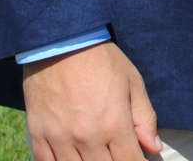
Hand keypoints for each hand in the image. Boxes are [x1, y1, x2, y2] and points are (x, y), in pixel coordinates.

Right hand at [21, 40, 160, 159]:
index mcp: (114, 124)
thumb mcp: (132, 83)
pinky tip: (73, 159)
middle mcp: (87, 137)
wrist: (61, 44)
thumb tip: (154, 148)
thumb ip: (145, 118)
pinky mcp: (38, 136)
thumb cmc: (101, 61)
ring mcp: (60, 139)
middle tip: (119, 154)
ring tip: (98, 155)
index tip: (140, 160)